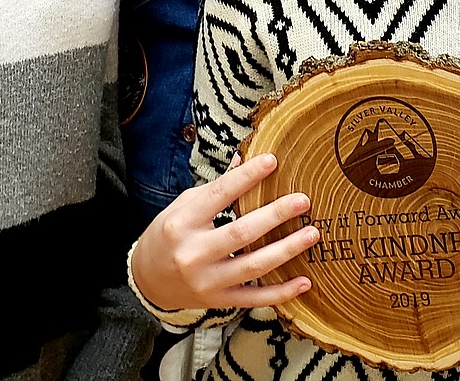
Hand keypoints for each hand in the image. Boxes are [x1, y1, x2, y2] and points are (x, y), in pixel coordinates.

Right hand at [130, 153, 318, 311]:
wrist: (147, 279)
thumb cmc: (168, 234)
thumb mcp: (183, 205)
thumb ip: (215, 187)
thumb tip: (243, 158)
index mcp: (184, 221)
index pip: (220, 194)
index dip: (247, 176)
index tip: (272, 161)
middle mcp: (194, 251)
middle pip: (241, 232)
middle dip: (275, 215)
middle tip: (303, 201)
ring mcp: (207, 280)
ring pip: (253, 265)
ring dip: (286, 249)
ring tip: (312, 233)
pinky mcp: (219, 301)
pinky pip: (255, 298)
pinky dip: (281, 292)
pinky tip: (305, 281)